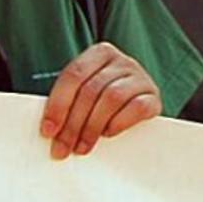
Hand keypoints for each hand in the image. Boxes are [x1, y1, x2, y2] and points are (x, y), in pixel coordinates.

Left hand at [39, 43, 160, 160]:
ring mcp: (140, 77)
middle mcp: (122, 60)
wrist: (140, 103)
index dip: (58, 104)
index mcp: (100, 53)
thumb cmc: (105, 100)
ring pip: (111, 98)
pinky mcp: (154, 97)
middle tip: (62, 148)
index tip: (48, 131)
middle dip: (73, 124)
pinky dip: (118, 123)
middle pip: (91, 90)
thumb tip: (50, 130)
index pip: (74, 75)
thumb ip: (70, 103)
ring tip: (82, 147)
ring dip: (92, 127)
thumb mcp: (86, 93)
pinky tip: (108, 134)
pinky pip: (136, 108)